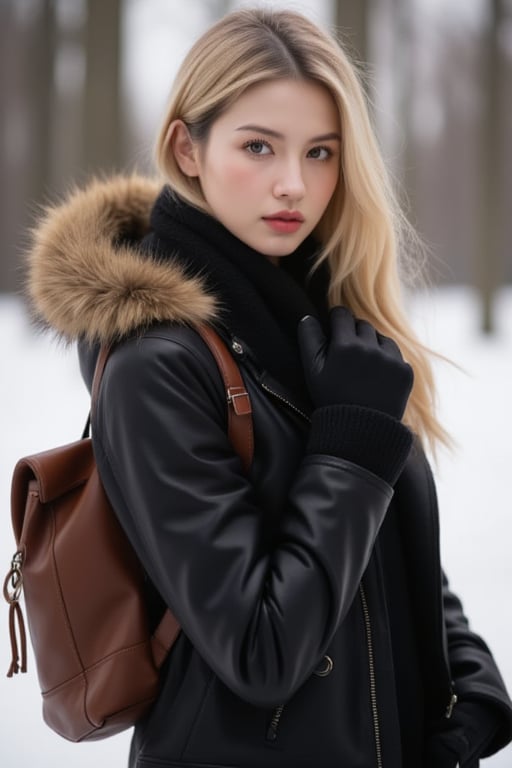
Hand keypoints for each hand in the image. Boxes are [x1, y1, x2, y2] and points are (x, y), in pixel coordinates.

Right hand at [297, 306, 412, 419]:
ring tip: (362, 367)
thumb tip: (308, 317)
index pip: (341, 315)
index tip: (334, 329)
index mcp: (345, 346)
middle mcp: (371, 348)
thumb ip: (309, 340)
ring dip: (372, 345)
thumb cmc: (330, 400)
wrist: (360, 432)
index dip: (336, 320)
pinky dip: (387, 360)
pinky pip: (395, 354)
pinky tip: (377, 377)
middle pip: (362, 324)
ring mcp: (391, 359)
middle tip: (347, 354)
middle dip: (354, 334)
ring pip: (381, 337)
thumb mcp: (313, 372)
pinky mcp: (405, 371)